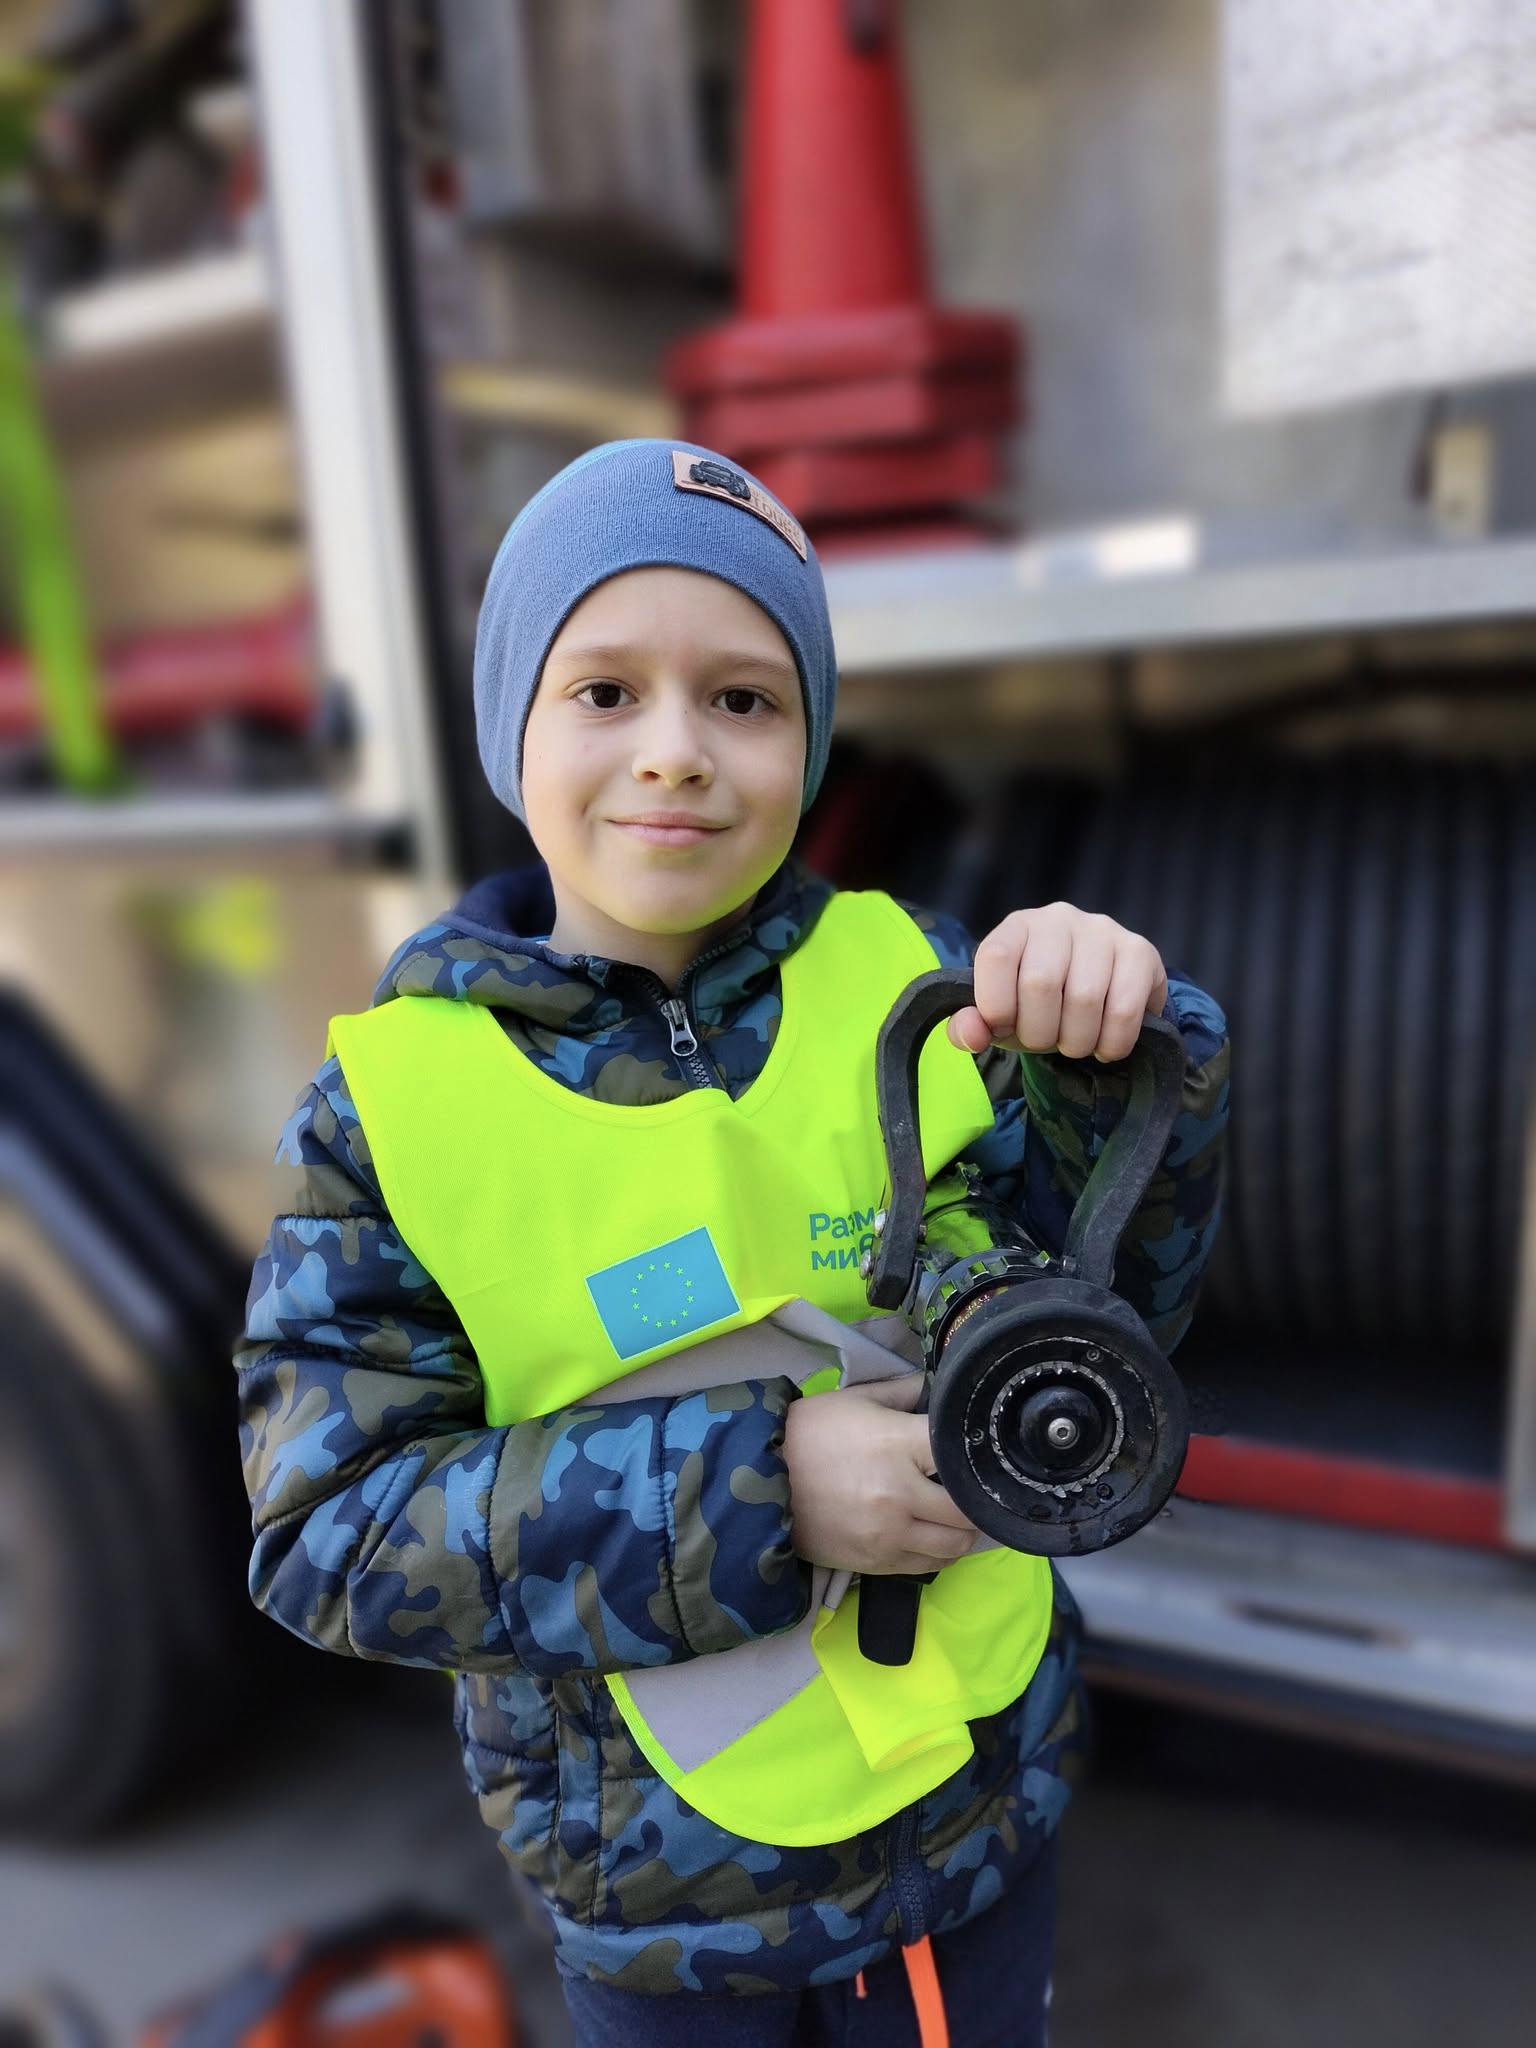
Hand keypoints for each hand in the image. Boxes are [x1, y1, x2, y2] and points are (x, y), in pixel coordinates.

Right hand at [782, 1376, 982, 1574]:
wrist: (758, 1480)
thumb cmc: (809, 1431)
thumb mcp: (855, 1400)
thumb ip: (902, 1392)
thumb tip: (934, 1386)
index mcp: (898, 1445)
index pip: (962, 1452)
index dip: (973, 1450)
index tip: (974, 1450)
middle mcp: (901, 1494)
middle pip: (968, 1508)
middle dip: (975, 1498)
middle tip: (971, 1488)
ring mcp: (890, 1534)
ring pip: (955, 1545)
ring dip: (962, 1531)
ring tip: (954, 1515)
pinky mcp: (877, 1562)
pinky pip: (929, 1566)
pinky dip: (939, 1552)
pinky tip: (931, 1534)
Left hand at [946, 902, 1168, 1063]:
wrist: (1098, 1001)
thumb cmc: (1038, 1006)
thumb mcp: (999, 1017)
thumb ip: (972, 1026)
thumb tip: (971, 1034)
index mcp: (1016, 926)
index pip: (996, 956)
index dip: (996, 1005)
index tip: (1005, 1027)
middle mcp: (1058, 918)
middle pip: (1041, 982)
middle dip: (1040, 1032)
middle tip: (1047, 1041)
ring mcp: (1102, 930)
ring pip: (1085, 998)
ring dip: (1077, 1041)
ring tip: (1075, 1042)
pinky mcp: (1140, 951)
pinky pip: (1124, 1009)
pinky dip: (1112, 1042)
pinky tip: (1105, 1043)